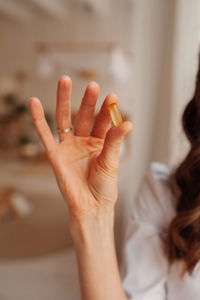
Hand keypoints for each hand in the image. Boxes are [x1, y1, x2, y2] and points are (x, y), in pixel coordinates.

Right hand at [30, 76, 132, 225]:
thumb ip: (114, 141)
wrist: (91, 207)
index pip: (103, 121)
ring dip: (63, 100)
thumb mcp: (111, 162)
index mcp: (100, 143)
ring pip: (64, 119)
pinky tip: (35, 102)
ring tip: (65, 80)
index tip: (113, 97)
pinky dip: (39, 119)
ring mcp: (68, 147)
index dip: (107, 110)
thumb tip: (127, 123)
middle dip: (88, 101)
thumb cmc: (104, 187)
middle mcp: (84, 141)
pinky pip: (45, 135)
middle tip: (93, 85)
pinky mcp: (55, 155)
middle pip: (84, 115)